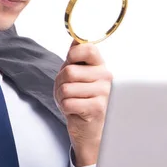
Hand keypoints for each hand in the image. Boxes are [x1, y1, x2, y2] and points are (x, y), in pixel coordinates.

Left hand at [54, 41, 112, 165]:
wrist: (88, 128)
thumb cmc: (80, 99)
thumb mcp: (76, 75)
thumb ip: (76, 58)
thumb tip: (75, 39)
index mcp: (100, 65)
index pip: (88, 49)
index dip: (73, 55)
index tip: (70, 62)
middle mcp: (105, 77)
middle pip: (69, 72)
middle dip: (60, 83)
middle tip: (67, 91)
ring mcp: (104, 93)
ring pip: (66, 89)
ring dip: (62, 97)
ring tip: (71, 101)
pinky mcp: (97, 108)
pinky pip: (68, 103)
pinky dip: (65, 108)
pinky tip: (74, 110)